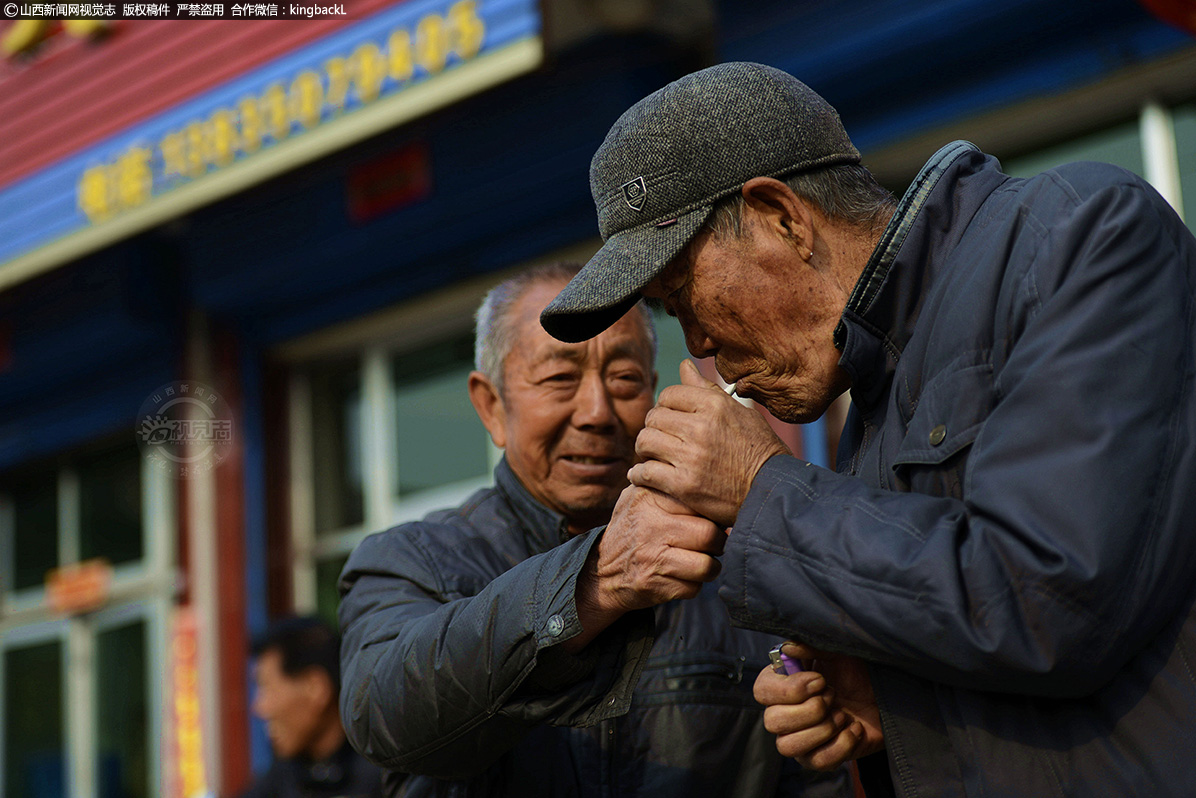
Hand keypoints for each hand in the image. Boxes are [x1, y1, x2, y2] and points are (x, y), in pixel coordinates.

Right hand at [564, 486, 724, 651]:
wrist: (600, 572)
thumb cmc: (632, 529)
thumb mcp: (639, 497)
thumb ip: (668, 486)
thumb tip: (713, 491)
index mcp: (649, 498)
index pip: (699, 502)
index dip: (712, 513)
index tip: (712, 519)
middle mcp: (650, 526)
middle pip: (710, 534)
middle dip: (718, 543)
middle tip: (712, 544)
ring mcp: (651, 558)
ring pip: (707, 565)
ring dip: (710, 567)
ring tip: (702, 562)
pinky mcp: (654, 585)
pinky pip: (694, 588)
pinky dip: (693, 585)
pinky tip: (682, 576)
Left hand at [629, 360, 789, 526]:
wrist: (771, 491)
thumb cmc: (758, 450)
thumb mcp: (740, 413)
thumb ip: (708, 390)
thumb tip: (684, 365)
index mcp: (715, 406)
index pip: (669, 394)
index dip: (666, 405)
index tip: (669, 417)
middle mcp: (701, 428)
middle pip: (653, 417)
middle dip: (653, 427)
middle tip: (659, 437)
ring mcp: (691, 457)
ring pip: (645, 441)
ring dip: (645, 449)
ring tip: (652, 455)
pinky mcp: (684, 485)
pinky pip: (645, 472)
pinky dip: (640, 474)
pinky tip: (644, 474)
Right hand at [753, 642, 883, 770]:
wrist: (884, 697)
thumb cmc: (856, 672)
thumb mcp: (836, 652)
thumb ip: (811, 647)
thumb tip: (788, 648)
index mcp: (783, 684)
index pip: (762, 691)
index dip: (789, 690)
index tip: (820, 681)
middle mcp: (784, 712)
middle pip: (772, 721)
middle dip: (810, 710)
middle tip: (833, 696)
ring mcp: (799, 738)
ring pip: (788, 747)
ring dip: (821, 730)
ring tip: (842, 715)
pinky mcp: (819, 758)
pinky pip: (818, 761)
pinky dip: (841, 744)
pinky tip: (854, 729)